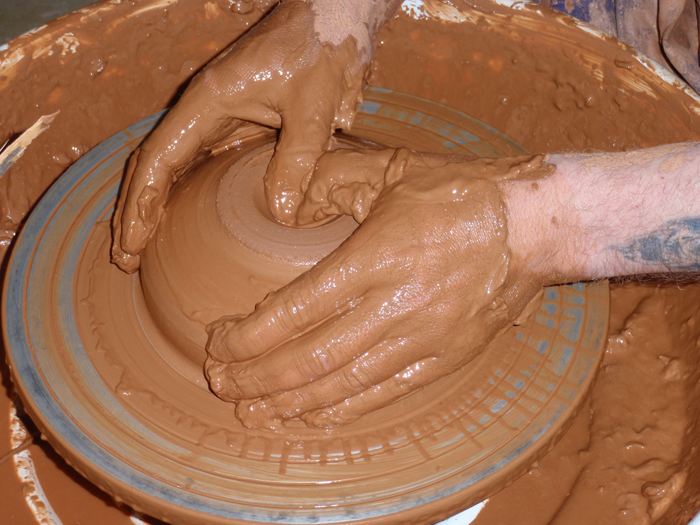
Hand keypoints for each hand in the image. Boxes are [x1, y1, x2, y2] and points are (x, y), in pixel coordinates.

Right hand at [111, 0, 370, 271]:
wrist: (334, 13)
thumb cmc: (322, 48)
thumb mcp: (315, 106)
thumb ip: (299, 159)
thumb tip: (281, 215)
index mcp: (209, 100)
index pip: (161, 158)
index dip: (142, 203)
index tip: (132, 242)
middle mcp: (205, 108)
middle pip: (155, 164)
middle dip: (136, 211)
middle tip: (126, 257)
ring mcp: (219, 113)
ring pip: (174, 164)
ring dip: (155, 204)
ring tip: (141, 246)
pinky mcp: (240, 119)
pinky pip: (201, 159)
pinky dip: (184, 191)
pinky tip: (181, 217)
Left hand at [204, 148, 550, 428]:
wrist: (535, 224)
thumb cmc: (462, 192)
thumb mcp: (392, 168)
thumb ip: (332, 179)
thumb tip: (287, 204)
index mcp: (378, 255)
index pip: (296, 309)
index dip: (250, 336)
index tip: (219, 344)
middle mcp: (397, 304)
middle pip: (311, 357)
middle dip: (257, 377)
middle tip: (221, 384)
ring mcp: (424, 337)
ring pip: (344, 384)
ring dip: (291, 402)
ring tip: (253, 411)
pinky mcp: (446, 356)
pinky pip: (386, 392)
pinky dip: (344, 408)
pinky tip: (311, 415)